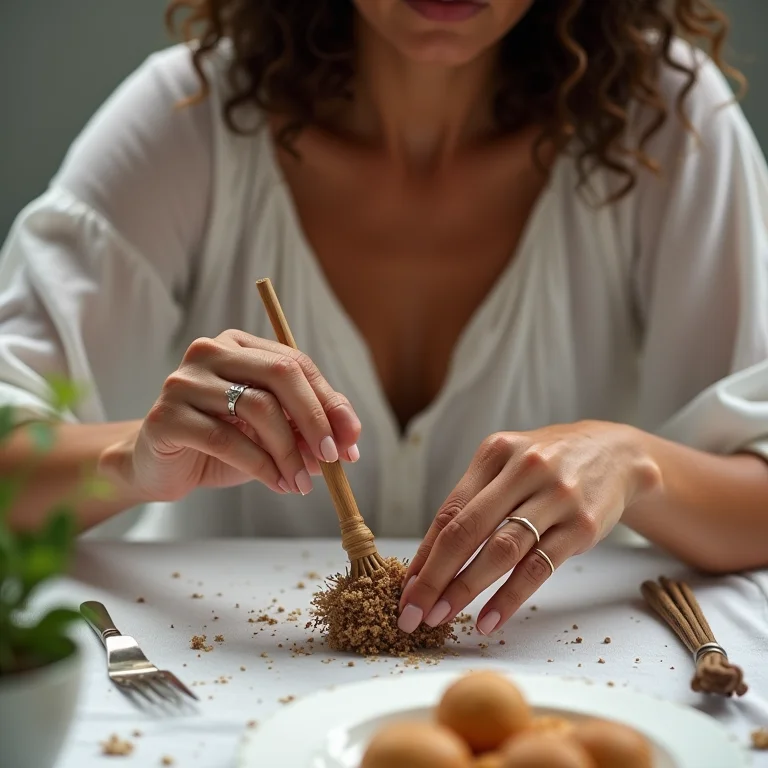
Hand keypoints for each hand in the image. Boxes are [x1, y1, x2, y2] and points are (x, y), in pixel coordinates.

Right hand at [99, 329, 360, 501]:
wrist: (159, 468)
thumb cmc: (222, 443)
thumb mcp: (272, 430)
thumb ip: (307, 424)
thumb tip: (349, 439)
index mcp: (239, 345)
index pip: (296, 362)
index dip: (330, 402)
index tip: (351, 439)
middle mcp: (210, 352)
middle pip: (280, 374)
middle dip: (316, 419)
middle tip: (334, 459)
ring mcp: (184, 382)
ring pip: (258, 408)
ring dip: (290, 451)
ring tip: (301, 482)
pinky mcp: (166, 416)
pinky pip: (227, 440)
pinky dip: (262, 466)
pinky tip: (278, 483)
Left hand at [398, 421, 660, 635]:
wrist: (617, 453)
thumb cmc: (548, 464)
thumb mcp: (509, 463)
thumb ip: (474, 500)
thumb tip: (430, 559)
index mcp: (495, 453)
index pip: (450, 511)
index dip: (424, 554)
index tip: (405, 589)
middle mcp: (523, 470)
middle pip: (467, 531)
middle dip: (434, 576)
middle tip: (413, 611)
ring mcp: (556, 497)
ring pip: (501, 551)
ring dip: (465, 589)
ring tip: (442, 617)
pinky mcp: (582, 526)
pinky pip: (538, 568)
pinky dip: (509, 598)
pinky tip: (489, 619)